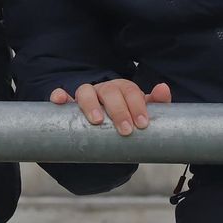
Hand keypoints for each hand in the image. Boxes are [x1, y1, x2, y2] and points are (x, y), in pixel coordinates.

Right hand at [52, 80, 170, 136]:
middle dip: (119, 110)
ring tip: (97, 121)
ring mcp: (85, 96)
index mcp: (122, 89)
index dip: (137, 105)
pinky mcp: (68, 105)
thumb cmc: (125, 120)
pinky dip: (59, 96)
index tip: (142, 124)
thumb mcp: (141, 113)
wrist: (105, 134)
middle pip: (109, 91)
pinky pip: (60, 96)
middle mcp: (103, 89)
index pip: (130, 91)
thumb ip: (156, 103)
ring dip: (91, 104)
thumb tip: (163, 88)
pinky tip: (59, 101)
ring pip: (85, 91)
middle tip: (126, 130)